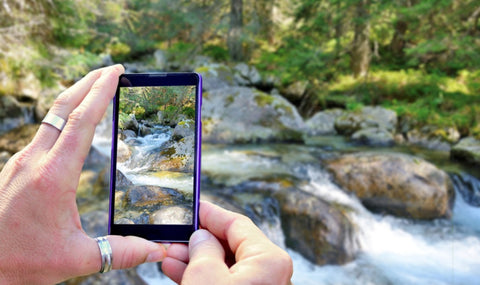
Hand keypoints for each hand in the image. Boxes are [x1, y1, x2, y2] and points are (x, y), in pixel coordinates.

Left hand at [0, 65, 166, 283]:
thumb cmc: (21, 262)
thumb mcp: (76, 259)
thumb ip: (120, 252)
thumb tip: (156, 251)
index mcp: (53, 176)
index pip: (81, 122)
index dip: (101, 93)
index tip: (117, 73)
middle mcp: (35, 161)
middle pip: (63, 107)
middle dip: (89, 82)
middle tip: (113, 69)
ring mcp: (22, 162)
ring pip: (51, 116)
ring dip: (76, 97)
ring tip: (97, 89)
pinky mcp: (16, 168)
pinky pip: (44, 131)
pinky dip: (64, 117)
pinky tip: (73, 124)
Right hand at [162, 201, 292, 284]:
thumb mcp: (205, 277)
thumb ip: (203, 249)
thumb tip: (201, 237)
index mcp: (269, 260)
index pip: (237, 224)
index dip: (212, 214)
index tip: (194, 207)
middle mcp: (270, 273)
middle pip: (231, 245)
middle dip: (199, 241)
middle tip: (176, 237)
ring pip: (226, 265)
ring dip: (197, 260)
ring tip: (171, 256)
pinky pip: (225, 281)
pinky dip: (204, 276)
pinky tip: (179, 271)